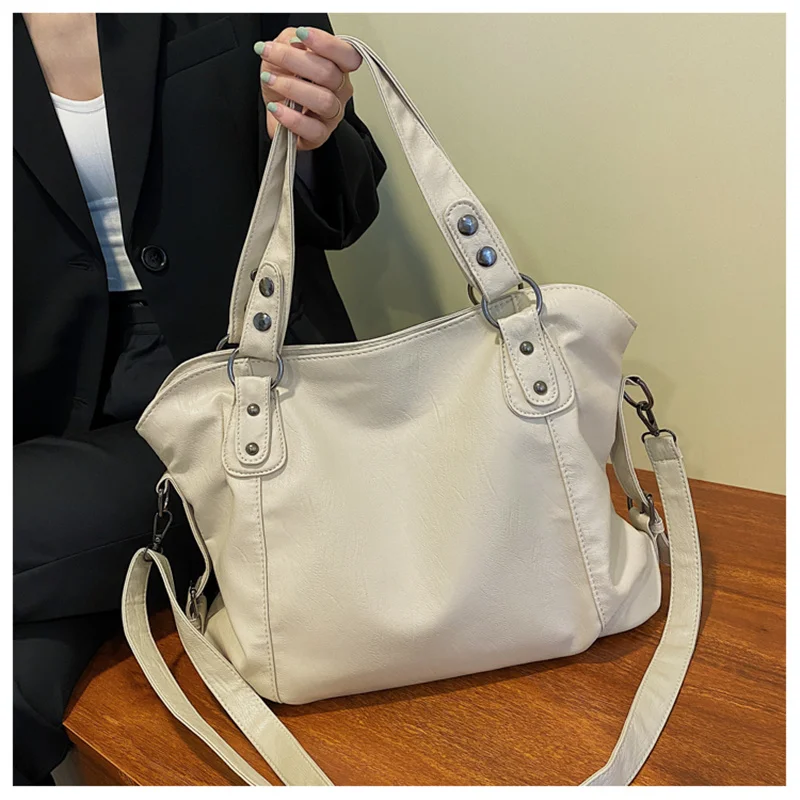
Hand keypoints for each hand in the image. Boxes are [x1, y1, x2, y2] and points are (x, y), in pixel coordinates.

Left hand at [254, 26, 360, 150]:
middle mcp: (339, 91)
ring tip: (270, 80)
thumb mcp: (282, 50)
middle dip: (295, 59)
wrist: (273, 107)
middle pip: (329, 74)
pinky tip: (276, 107)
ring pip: (324, 101)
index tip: (302, 34)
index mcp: (337, 67)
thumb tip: (297, 41)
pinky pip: (313, 129)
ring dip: (292, 88)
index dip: (327, 44)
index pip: (347, 55)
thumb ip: (291, 40)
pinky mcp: (319, 135)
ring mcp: (332, 115)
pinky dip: (291, 118)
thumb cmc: (283, 79)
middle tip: (269, 53)